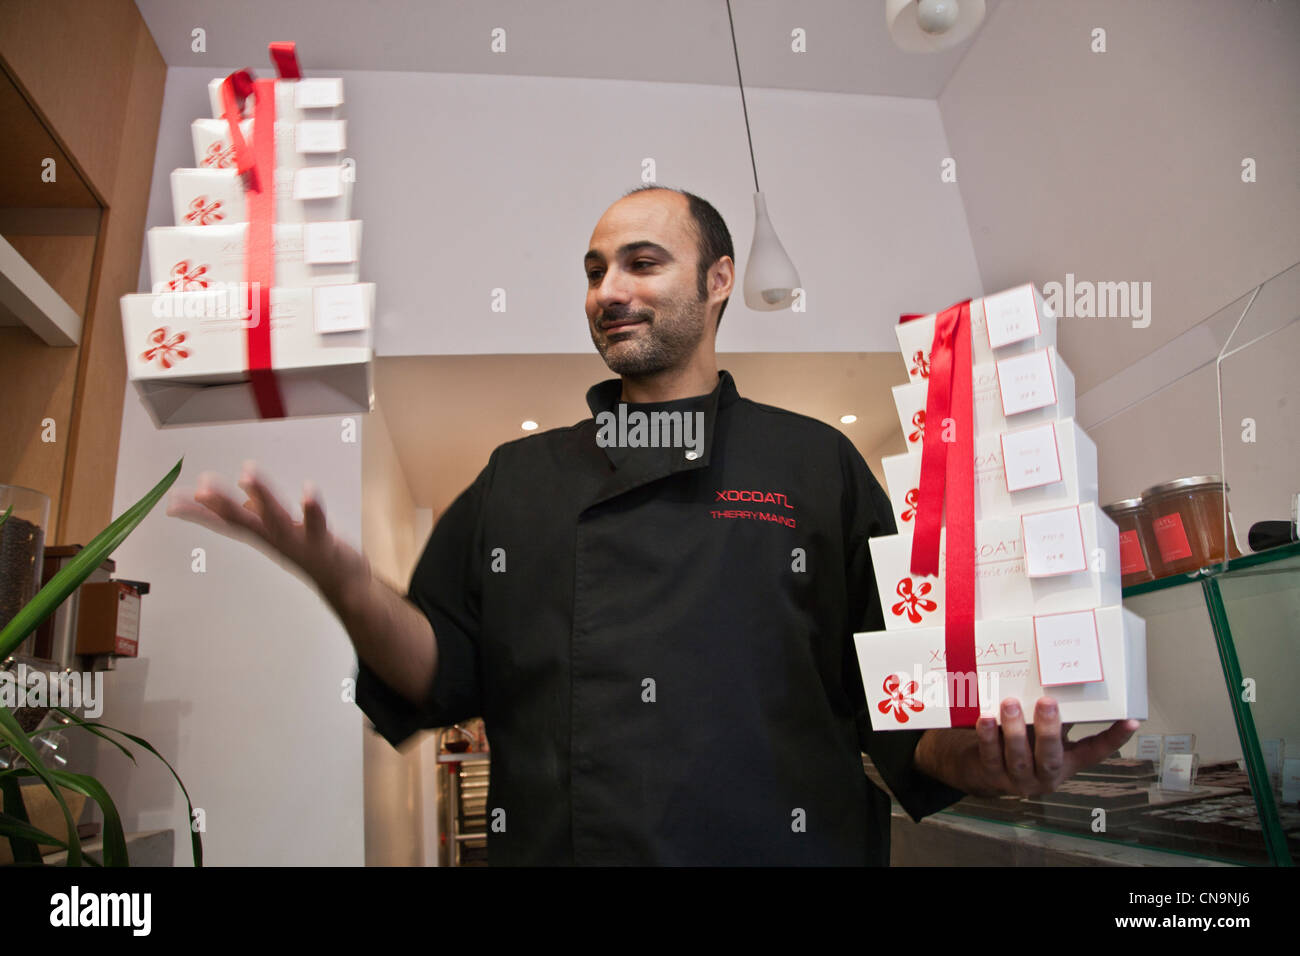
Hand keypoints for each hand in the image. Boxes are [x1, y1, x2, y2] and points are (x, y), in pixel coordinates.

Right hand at [165, 460, 368, 606]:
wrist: (347, 586)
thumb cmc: (314, 554)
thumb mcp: (284, 533)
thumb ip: (265, 518)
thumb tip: (247, 501)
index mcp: (265, 535)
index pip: (227, 521)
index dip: (200, 513)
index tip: (172, 503)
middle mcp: (276, 539)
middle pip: (244, 521)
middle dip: (222, 504)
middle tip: (200, 486)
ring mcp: (299, 542)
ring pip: (276, 518)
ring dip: (262, 497)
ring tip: (246, 473)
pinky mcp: (323, 542)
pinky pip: (316, 523)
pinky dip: (311, 508)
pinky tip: (308, 489)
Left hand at [965, 697, 1138, 796]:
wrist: (983, 770)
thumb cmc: (1020, 742)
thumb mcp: (1042, 732)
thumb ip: (1053, 715)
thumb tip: (1064, 675)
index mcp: (1065, 762)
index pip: (1095, 752)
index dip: (1114, 739)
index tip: (1130, 721)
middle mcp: (1045, 775)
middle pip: (1051, 758)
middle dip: (1049, 731)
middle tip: (1047, 702)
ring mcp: (1019, 779)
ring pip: (1019, 758)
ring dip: (1014, 731)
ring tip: (1011, 704)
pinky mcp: (992, 776)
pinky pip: (990, 757)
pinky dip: (988, 737)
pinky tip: (985, 718)